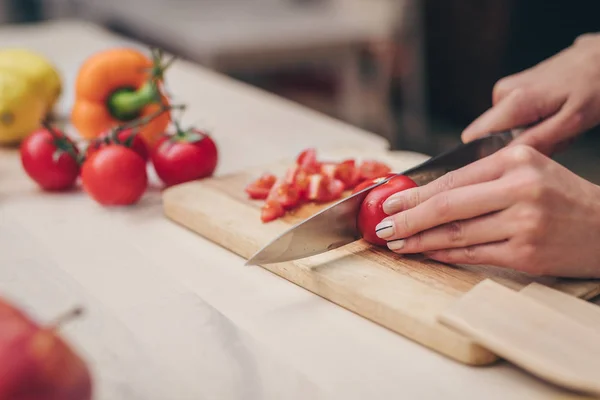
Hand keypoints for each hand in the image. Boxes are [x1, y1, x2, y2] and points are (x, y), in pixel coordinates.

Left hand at [375, 145, 599, 277]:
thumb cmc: (562, 197)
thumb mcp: (527, 170)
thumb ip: (483, 178)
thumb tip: (428, 193)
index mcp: (516, 160)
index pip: (453, 179)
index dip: (416, 193)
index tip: (390, 200)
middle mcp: (520, 189)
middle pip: (448, 206)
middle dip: (409, 218)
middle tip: (383, 227)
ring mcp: (524, 223)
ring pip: (457, 234)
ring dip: (421, 241)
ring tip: (397, 243)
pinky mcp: (527, 253)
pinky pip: (474, 255)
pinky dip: (445, 255)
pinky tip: (427, 254)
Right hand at [461, 33, 599, 154]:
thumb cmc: (594, 86)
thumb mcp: (571, 123)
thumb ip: (535, 141)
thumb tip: (502, 157)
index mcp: (514, 101)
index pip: (474, 137)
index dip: (486, 155)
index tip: (511, 160)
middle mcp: (502, 93)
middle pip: (490, 136)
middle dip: (517, 145)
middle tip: (550, 139)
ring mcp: (505, 90)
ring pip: (503, 130)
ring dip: (527, 136)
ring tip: (555, 125)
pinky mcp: (511, 90)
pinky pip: (510, 119)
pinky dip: (531, 124)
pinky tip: (550, 115)